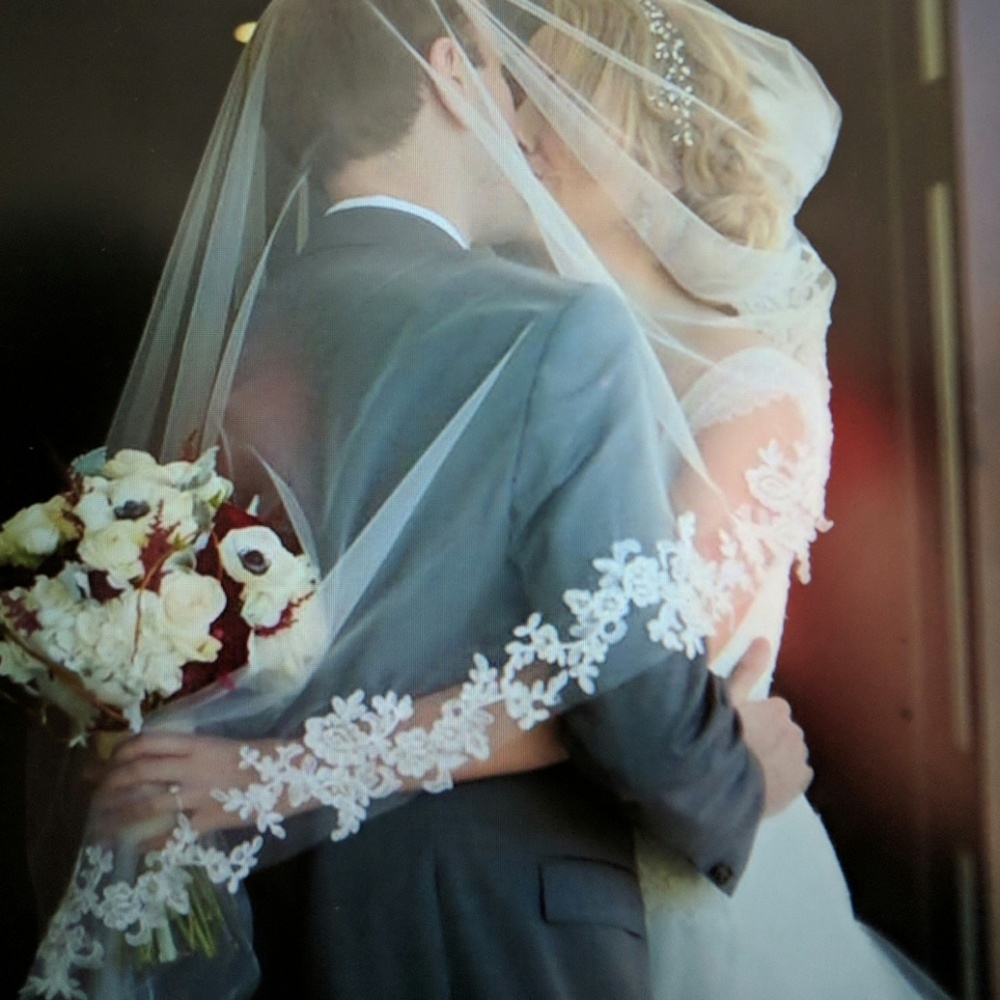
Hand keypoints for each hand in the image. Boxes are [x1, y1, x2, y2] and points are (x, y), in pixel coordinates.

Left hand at [92, 732, 277, 841]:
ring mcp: (201, 795)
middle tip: (95, 793)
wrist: (294, 776)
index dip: (121, 751)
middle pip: (139, 772)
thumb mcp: (223, 746)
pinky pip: (172, 834)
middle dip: (109, 784)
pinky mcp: (211, 820)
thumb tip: (159, 760)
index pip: (147, 742)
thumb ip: (193, 753)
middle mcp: (194, 767)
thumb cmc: (261, 758)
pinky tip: (135, 847)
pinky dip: (149, 842)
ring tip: (102, 824)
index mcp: (198, 744)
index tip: (108, 761)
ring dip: (119, 816)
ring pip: (147, 804)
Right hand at [728, 639, 811, 816]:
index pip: (773, 709)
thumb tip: (764, 638)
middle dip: (769, 736)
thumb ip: (747, 669)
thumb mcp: (726, 697)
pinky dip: (787, 775)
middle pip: (783, 730)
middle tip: (744, 748)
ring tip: (753, 767)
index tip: (740, 727)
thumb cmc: (720, 736)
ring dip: (778, 755)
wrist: (722, 783)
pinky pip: (798, 774)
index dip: (756, 717)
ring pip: (791, 751)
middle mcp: (794, 731)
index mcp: (778, 709)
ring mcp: (800, 759)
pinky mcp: (801, 783)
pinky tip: (767, 781)